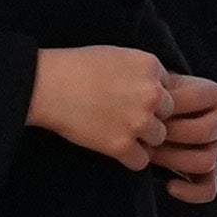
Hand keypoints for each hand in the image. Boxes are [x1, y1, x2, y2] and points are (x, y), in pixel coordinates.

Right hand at [28, 43, 177, 171]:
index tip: (131, 96)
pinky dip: (130, 158)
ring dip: (143, 138)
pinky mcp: (122, 145)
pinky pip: (141, 161)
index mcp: (150, 66)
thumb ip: (142, 71)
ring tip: (118, 130)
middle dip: (151, 116)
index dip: (151, 94)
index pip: (169, 87)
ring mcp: (139, 121)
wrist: (47, 85)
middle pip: (168, 113)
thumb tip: (159, 87)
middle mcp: (152, 93)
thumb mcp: (117, 55)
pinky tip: (115, 148)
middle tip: (124, 115)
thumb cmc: (76, 66)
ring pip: (158, 138)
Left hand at [150, 72, 216, 206]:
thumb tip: (152, 109)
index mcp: (214, 94)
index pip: (196, 102)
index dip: (167, 109)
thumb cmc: (152, 100)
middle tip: (144, 135)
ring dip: (174, 160)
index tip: (144, 111)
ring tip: (150, 154)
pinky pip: (209, 189)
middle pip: (205, 132)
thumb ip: (158, 94)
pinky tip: (169, 186)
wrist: (149, 115)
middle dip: (170, 135)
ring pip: (206, 160)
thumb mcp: (154, 89)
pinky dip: (190, 192)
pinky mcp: (212, 172)